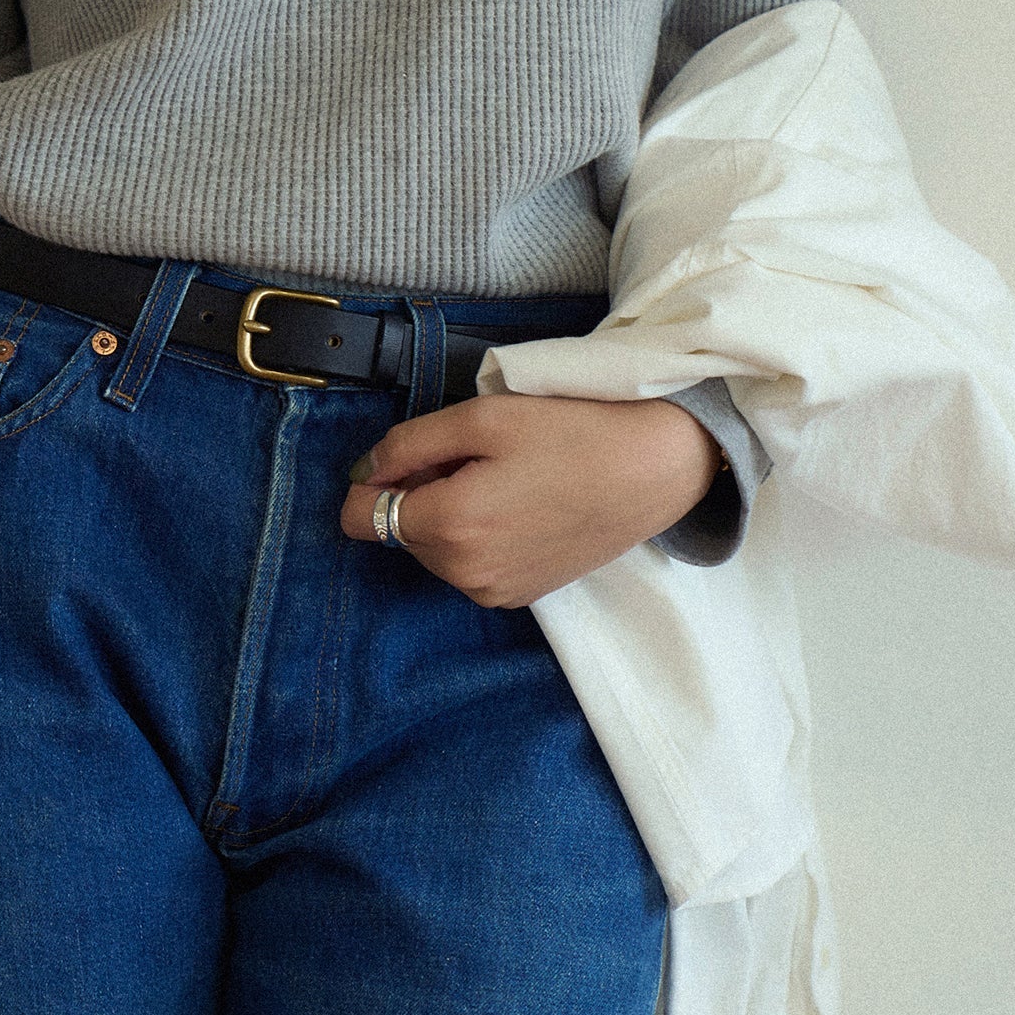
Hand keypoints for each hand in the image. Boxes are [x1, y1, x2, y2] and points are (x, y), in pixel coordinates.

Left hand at [338, 392, 722, 608]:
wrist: (653, 469)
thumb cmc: (570, 433)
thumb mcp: (481, 418)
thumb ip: (408, 446)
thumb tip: (364, 472)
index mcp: (449, 527)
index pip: (361, 518)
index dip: (374, 480)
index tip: (413, 455)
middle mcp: (465, 574)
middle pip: (400, 531)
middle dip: (422, 493)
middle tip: (478, 459)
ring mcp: (496, 592)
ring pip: (436, 550)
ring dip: (452, 515)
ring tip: (506, 479)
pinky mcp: (522, 596)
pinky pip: (471, 566)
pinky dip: (480, 537)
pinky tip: (522, 504)